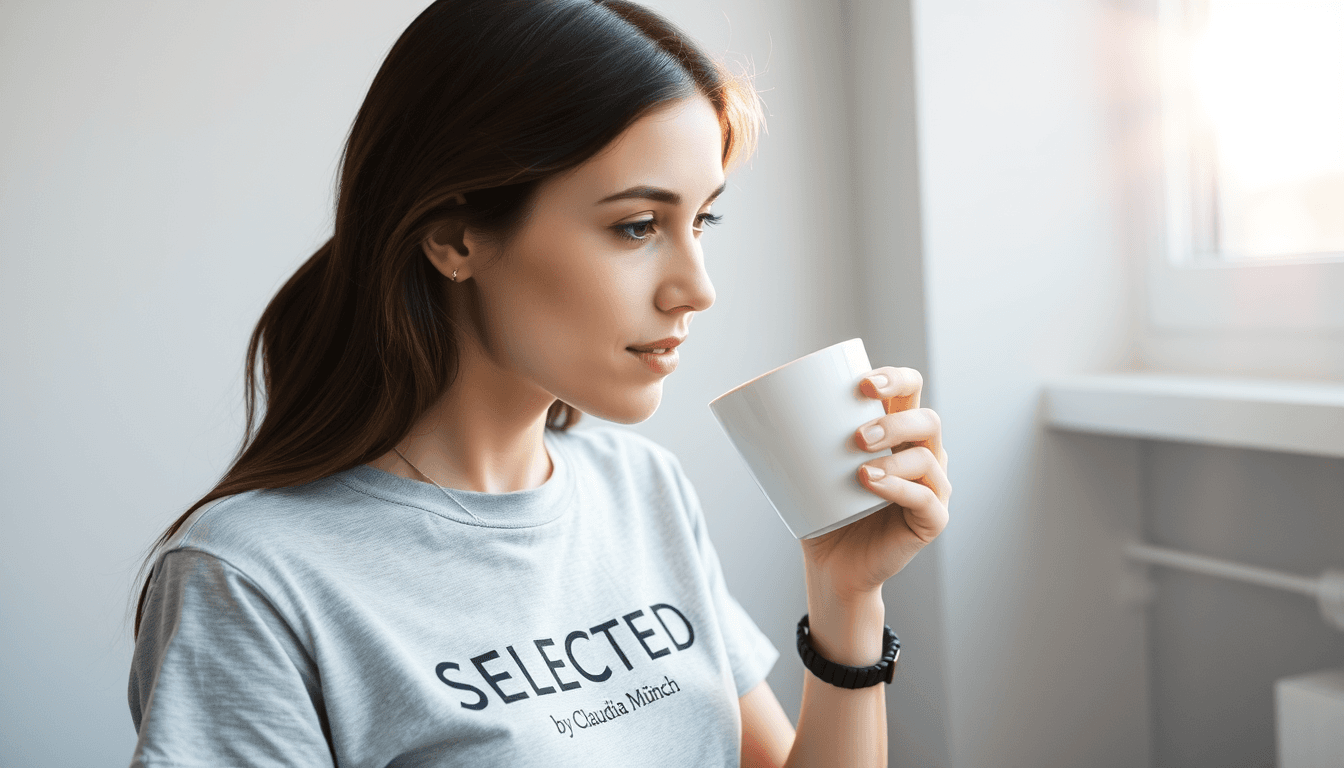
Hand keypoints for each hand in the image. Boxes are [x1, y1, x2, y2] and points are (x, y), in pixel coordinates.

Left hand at [798, 366, 950, 602]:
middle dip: (894, 422)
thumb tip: (748, 411)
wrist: (833, 565)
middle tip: (856, 437)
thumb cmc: (823, 510)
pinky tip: (873, 485)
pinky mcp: (933, 520)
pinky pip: (926, 499)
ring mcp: (933, 488)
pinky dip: (899, 489)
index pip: (910, 389)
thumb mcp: (809, 467)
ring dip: (893, 458)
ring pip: (927, 458)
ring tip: (859, 469)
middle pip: (927, 420)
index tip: (861, 384)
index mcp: (898, 432)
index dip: (894, 379)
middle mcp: (923, 454)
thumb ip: (796, 438)